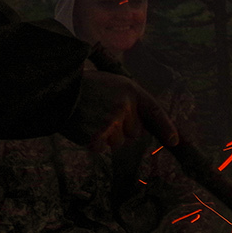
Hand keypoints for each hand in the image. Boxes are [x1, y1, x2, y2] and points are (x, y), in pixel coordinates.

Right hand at [62, 71, 179, 153]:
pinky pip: (103, 148)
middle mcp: (124, 106)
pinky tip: (84, 127)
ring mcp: (111, 122)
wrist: (57, 91)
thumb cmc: (87, 88)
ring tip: (91, 118)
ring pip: (119, 142)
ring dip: (108, 136)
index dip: (167, 128)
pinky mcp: (97, 136)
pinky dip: (94, 142)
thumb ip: (131, 102)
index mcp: (131, 90)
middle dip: (123, 128)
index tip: (174, 141)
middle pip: (135, 132)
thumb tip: (143, 126)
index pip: (155, 111)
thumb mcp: (114, 85)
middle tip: (103, 114)